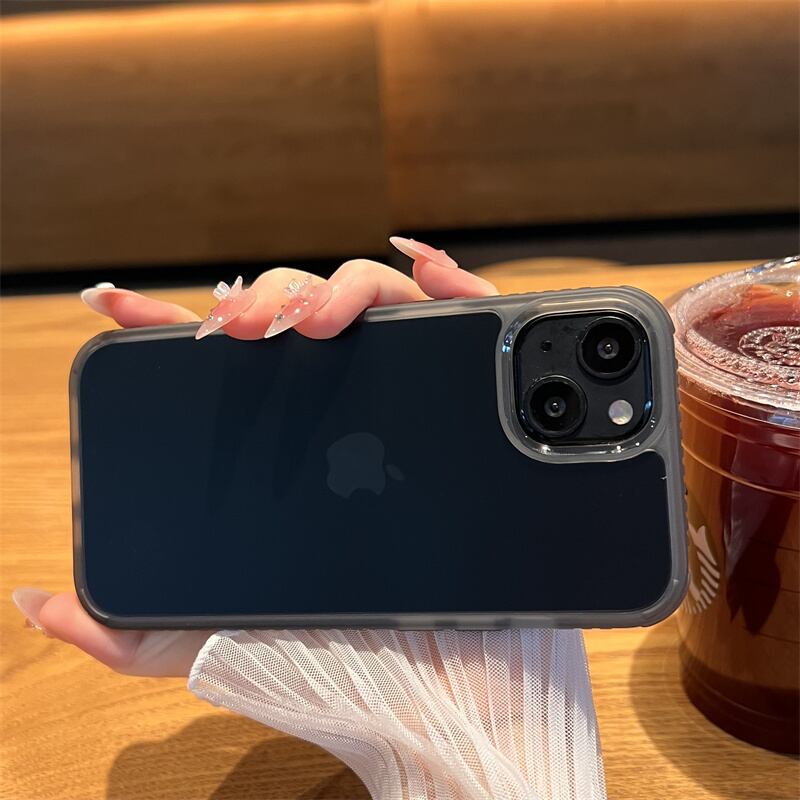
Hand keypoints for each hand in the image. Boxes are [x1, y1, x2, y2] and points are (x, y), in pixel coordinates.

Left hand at [12, 241, 495, 676]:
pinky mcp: (452, 398)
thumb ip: (114, 632)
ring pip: (366, 307)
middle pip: (291, 318)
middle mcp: (326, 408)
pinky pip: (455, 322)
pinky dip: (446, 280)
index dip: (158, 323)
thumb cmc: (315, 650)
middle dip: (262, 299)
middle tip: (239, 325)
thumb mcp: (195, 640)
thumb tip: (37, 601)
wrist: (416, 674)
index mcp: (264, 443)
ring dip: (337, 288)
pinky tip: (420, 267)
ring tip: (313, 317)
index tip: (116, 305)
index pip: (210, 366)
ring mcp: (390, 397)